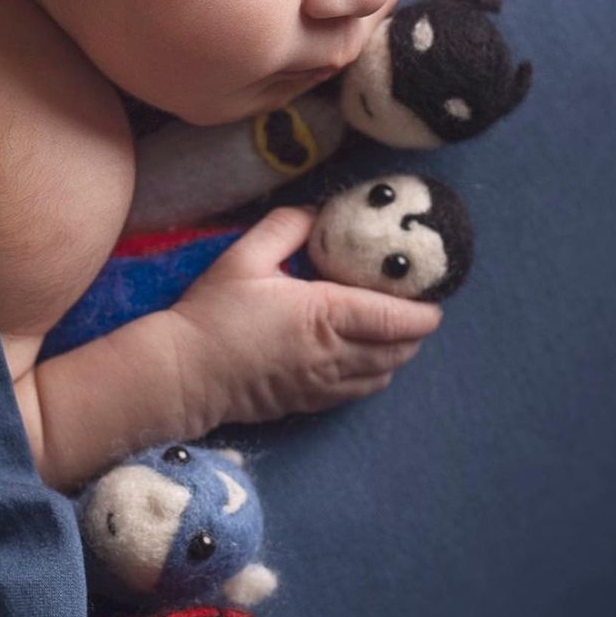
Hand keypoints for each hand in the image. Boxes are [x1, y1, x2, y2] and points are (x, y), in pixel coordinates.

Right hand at [167, 205, 442, 427]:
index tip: (431, 293)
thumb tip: (319, 213)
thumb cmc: (213, 312)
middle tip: (411, 304)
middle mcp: (333, 355)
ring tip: (388, 328)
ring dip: (396, 353)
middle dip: (415, 330)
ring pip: (384, 374)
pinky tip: (359, 353)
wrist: (184, 373)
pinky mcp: (310, 403)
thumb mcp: (244, 256)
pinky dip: (372, 373)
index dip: (424, 309)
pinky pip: (359, 392)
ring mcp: (324, 385)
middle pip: (400, 350)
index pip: (396, 318)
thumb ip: (287, 226)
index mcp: (324, 315)